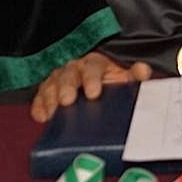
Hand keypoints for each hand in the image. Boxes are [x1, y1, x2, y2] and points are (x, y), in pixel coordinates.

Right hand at [30, 52, 151, 122]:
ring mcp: (59, 79)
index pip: (92, 67)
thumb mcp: (126, 78)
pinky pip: (40, 97)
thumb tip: (143, 70)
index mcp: (95, 64)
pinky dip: (39, 106)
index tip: (94, 93)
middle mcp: (74, 68)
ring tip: (52, 113)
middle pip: (68, 74)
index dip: (92, 79)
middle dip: (66, 87)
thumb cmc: (113, 82)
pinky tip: (41, 118)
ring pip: (50, 84)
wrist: (101, 89)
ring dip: (50, 98)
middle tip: (67, 101)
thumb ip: (135, 74)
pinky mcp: (48, 92)